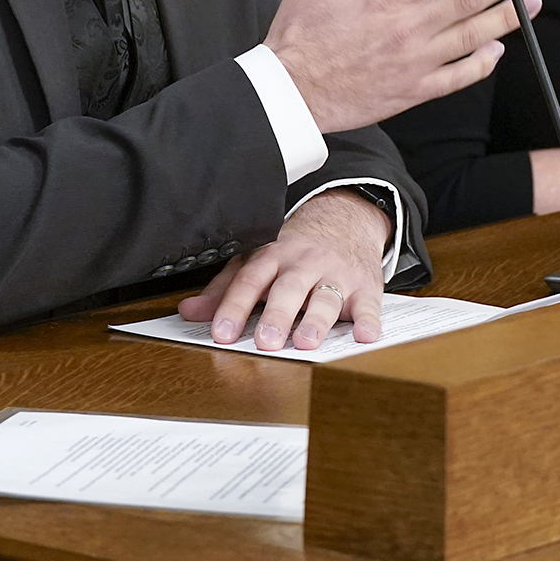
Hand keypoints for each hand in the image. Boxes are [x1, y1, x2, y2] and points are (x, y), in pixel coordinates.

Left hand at [178, 189, 390, 349]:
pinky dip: (369, 320)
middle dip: (277, 315)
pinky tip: (365, 335)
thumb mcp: (259, 259)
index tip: (222, 333)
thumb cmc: (297, 248)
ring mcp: (336, 275)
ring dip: (316, 320)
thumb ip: (226, 288)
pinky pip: (369, 305)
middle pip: (288, 288)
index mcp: (274, 256)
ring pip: (326, 297)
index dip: (234, 306)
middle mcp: (304, 264)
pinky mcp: (365, 287)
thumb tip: (190, 312)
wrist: (348, 219)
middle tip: (266, 341)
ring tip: (306, 342)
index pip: (250, 280)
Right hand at [265, 0, 545, 133]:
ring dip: (507, 16)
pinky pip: (459, 77)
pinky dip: (482, 63)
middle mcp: (408, 27)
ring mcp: (416, 61)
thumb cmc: (299, 36)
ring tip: (533, 2)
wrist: (291, 94)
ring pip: (473, 35)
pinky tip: (498, 49)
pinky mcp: (415, 91)